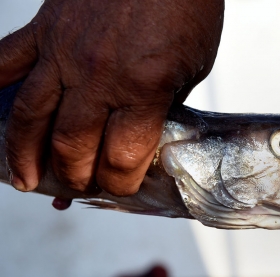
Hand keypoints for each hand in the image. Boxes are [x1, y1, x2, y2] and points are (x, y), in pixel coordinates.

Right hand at [0, 0, 223, 194]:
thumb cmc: (186, 8)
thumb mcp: (193, 67)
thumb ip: (165, 105)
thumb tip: (144, 137)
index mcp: (144, 88)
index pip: (122, 158)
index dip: (120, 183)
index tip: (120, 187)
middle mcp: (98, 75)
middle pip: (72, 146)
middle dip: (75, 177)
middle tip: (79, 185)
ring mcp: (64, 51)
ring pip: (31, 116)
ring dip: (23, 154)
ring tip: (23, 180)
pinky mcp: (45, 28)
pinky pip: (6, 61)